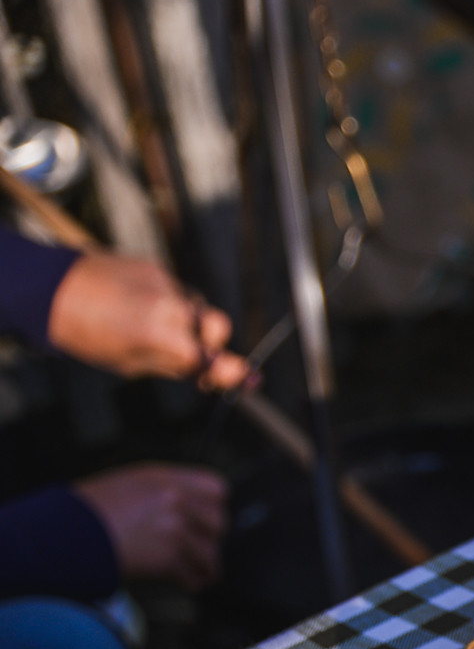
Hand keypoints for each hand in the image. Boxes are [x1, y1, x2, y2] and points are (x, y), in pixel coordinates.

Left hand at [46, 254, 249, 390]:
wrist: (50, 288)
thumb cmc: (88, 334)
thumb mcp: (130, 363)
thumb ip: (180, 367)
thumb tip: (224, 377)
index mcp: (161, 333)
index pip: (213, 357)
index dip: (231, 372)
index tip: (248, 382)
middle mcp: (170, 304)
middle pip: (219, 325)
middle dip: (213, 341)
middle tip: (191, 353)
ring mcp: (165, 281)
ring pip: (196, 307)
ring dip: (186, 321)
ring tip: (150, 324)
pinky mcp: (156, 266)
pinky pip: (176, 290)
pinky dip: (167, 302)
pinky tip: (139, 305)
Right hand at [73, 464, 228, 590]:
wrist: (65, 533)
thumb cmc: (87, 511)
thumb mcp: (128, 484)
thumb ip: (162, 491)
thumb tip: (186, 504)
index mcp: (165, 479)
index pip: (217, 488)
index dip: (214, 505)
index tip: (210, 517)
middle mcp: (175, 501)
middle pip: (218, 522)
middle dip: (211, 537)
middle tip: (205, 547)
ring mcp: (174, 529)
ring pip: (209, 553)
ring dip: (206, 565)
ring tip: (204, 572)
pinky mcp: (167, 558)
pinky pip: (193, 574)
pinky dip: (193, 582)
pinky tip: (191, 583)